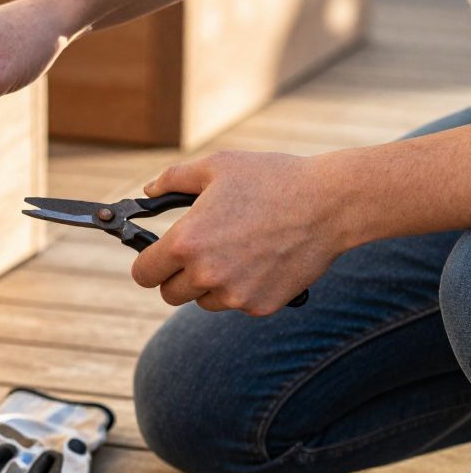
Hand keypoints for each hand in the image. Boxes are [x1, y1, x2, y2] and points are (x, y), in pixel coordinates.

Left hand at [132, 151, 352, 314]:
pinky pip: (237, 304)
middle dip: (176, 276)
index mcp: (186, 242)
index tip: (156, 257)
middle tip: (196, 254)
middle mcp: (206, 275)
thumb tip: (149, 190)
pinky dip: (242, 289)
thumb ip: (172, 179)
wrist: (329, 203)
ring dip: (209, 285)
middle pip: (170, 293)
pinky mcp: (261, 306)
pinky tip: (259, 261)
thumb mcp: (215, 167)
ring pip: (203, 301)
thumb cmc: (270, 179)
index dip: (148, 264)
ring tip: (234, 252)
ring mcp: (235, 295)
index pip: (144, 274)